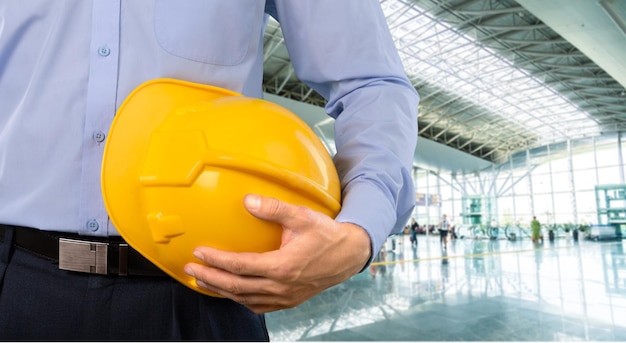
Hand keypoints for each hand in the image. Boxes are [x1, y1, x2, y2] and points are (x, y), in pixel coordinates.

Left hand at [183, 194, 371, 312]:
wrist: (349, 255)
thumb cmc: (326, 236)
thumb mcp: (302, 216)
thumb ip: (274, 208)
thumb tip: (248, 200)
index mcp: (282, 267)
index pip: (239, 266)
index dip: (216, 260)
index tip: (199, 253)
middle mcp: (281, 286)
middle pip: (236, 287)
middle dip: (210, 279)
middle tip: (191, 271)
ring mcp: (284, 297)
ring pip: (245, 299)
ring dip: (222, 291)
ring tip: (204, 282)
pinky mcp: (289, 301)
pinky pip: (258, 306)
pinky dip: (241, 301)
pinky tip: (232, 293)